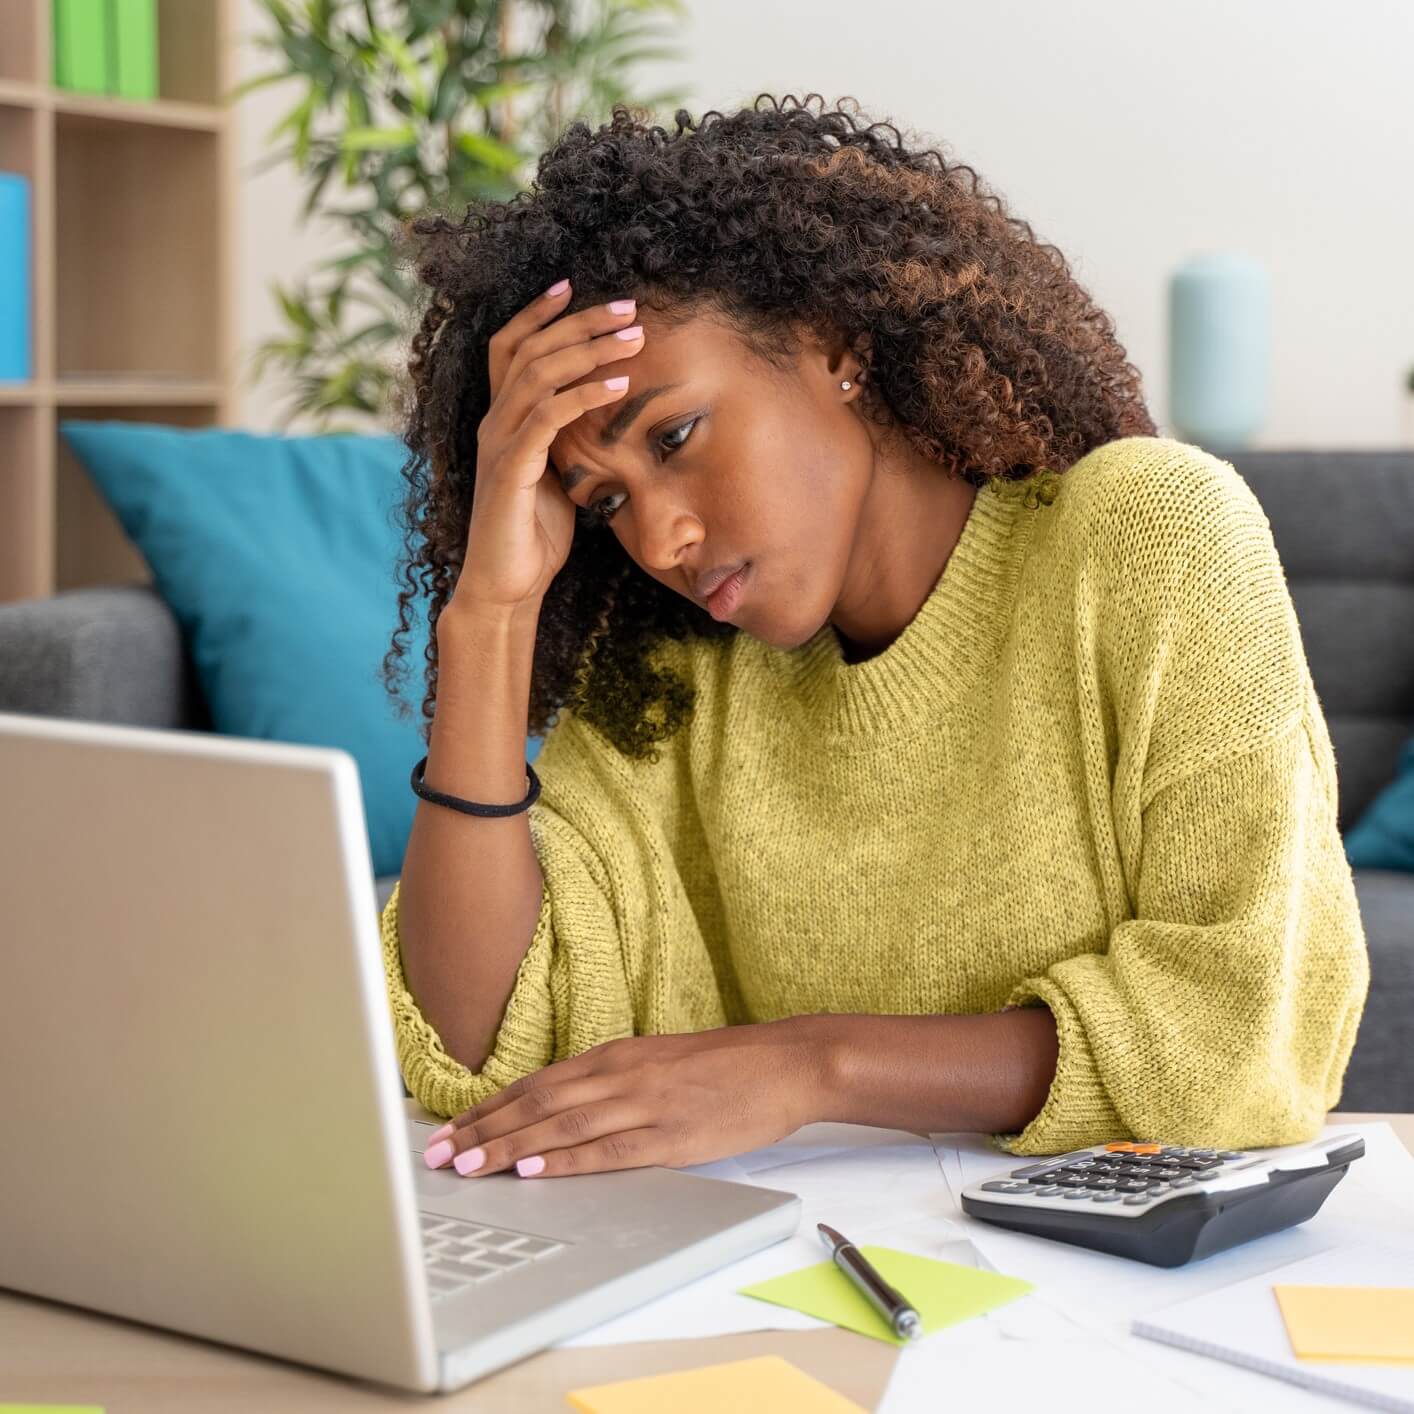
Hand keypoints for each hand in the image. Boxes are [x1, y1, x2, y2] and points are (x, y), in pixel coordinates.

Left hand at [421, 1021, 821, 1178]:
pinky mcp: (671, 1137)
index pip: (535, 1084)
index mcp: (615, 1056)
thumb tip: (561, 1107)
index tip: (448, 1130)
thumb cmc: (724, 1067)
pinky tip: (533, 1170)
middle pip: (536, 1103)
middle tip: (436, 1154)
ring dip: (507, 1147)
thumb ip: (611, 1081)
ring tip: (466, 1165)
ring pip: (560, 1125)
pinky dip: (565, 1161)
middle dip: (481, 1130)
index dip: (487, 1109)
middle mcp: (620, 1075)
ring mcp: (644, 1105)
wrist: (783, 1064)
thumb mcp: (657, 1062)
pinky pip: (607, 1151)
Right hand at [450, 280, 643, 615]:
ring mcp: (499, 443)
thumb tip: (601, 417)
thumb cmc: (534, 537)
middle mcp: (494, 422)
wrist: (506, 587)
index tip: (574, 285)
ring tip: (634, 337)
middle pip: (530, 348)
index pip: (510, 347)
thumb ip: (566, 441)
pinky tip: (617, 385)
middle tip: (629, 306)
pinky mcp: (510, 469)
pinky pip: (546, 418)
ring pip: (539, 374)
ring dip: (590, 350)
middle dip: (580, 322)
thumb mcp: (556, 477)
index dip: (537, 313)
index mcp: (502, 420)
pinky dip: (583, 395)